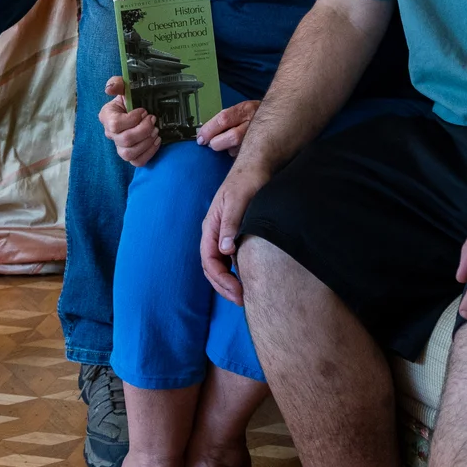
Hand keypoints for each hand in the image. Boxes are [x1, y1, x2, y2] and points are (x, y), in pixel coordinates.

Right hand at [99, 76, 159, 165]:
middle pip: (125, 140)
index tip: (143, 111)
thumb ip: (117, 83)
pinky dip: (149, 152)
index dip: (132, 119)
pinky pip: (138, 162)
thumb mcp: (125, 88)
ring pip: (129, 154)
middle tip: (153, 119)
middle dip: (143, 130)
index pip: (115, 124)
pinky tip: (156, 141)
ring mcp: (120, 147)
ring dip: (146, 142)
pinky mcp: (131, 156)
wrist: (139, 110)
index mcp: (107, 117)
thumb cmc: (131, 99)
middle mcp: (111, 134)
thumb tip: (110, 88)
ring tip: (156, 131)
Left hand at [196, 99, 258, 153]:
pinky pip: (246, 156)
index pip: (224, 119)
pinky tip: (239, 151)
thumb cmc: (255, 115)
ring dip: (228, 150)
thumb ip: (225, 120)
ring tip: (227, 146)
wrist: (281, 114)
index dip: (209, 130)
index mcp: (245, 110)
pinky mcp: (264, 149)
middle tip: (212, 144)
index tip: (200, 138)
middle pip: (232, 137)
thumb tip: (204, 133)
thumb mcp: (241, 110)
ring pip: (239, 149)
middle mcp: (255, 122)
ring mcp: (260, 137)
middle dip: (218, 143)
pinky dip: (238, 155)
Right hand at [199, 161, 269, 303]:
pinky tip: (248, 278)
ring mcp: (224, 234)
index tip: (238, 291)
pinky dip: (236, 272)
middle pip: (212, 267)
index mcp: (211, 226)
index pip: (209, 260)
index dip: (221, 279)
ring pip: (220, 265)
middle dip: (224, 286)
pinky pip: (230, 259)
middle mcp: (215, 233)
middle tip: (242, 300)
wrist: (257, 166)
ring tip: (244, 295)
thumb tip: (225, 249)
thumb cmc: (248, 181)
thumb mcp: (239, 201)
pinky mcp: (235, 234)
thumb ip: (231, 224)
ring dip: (229, 282)